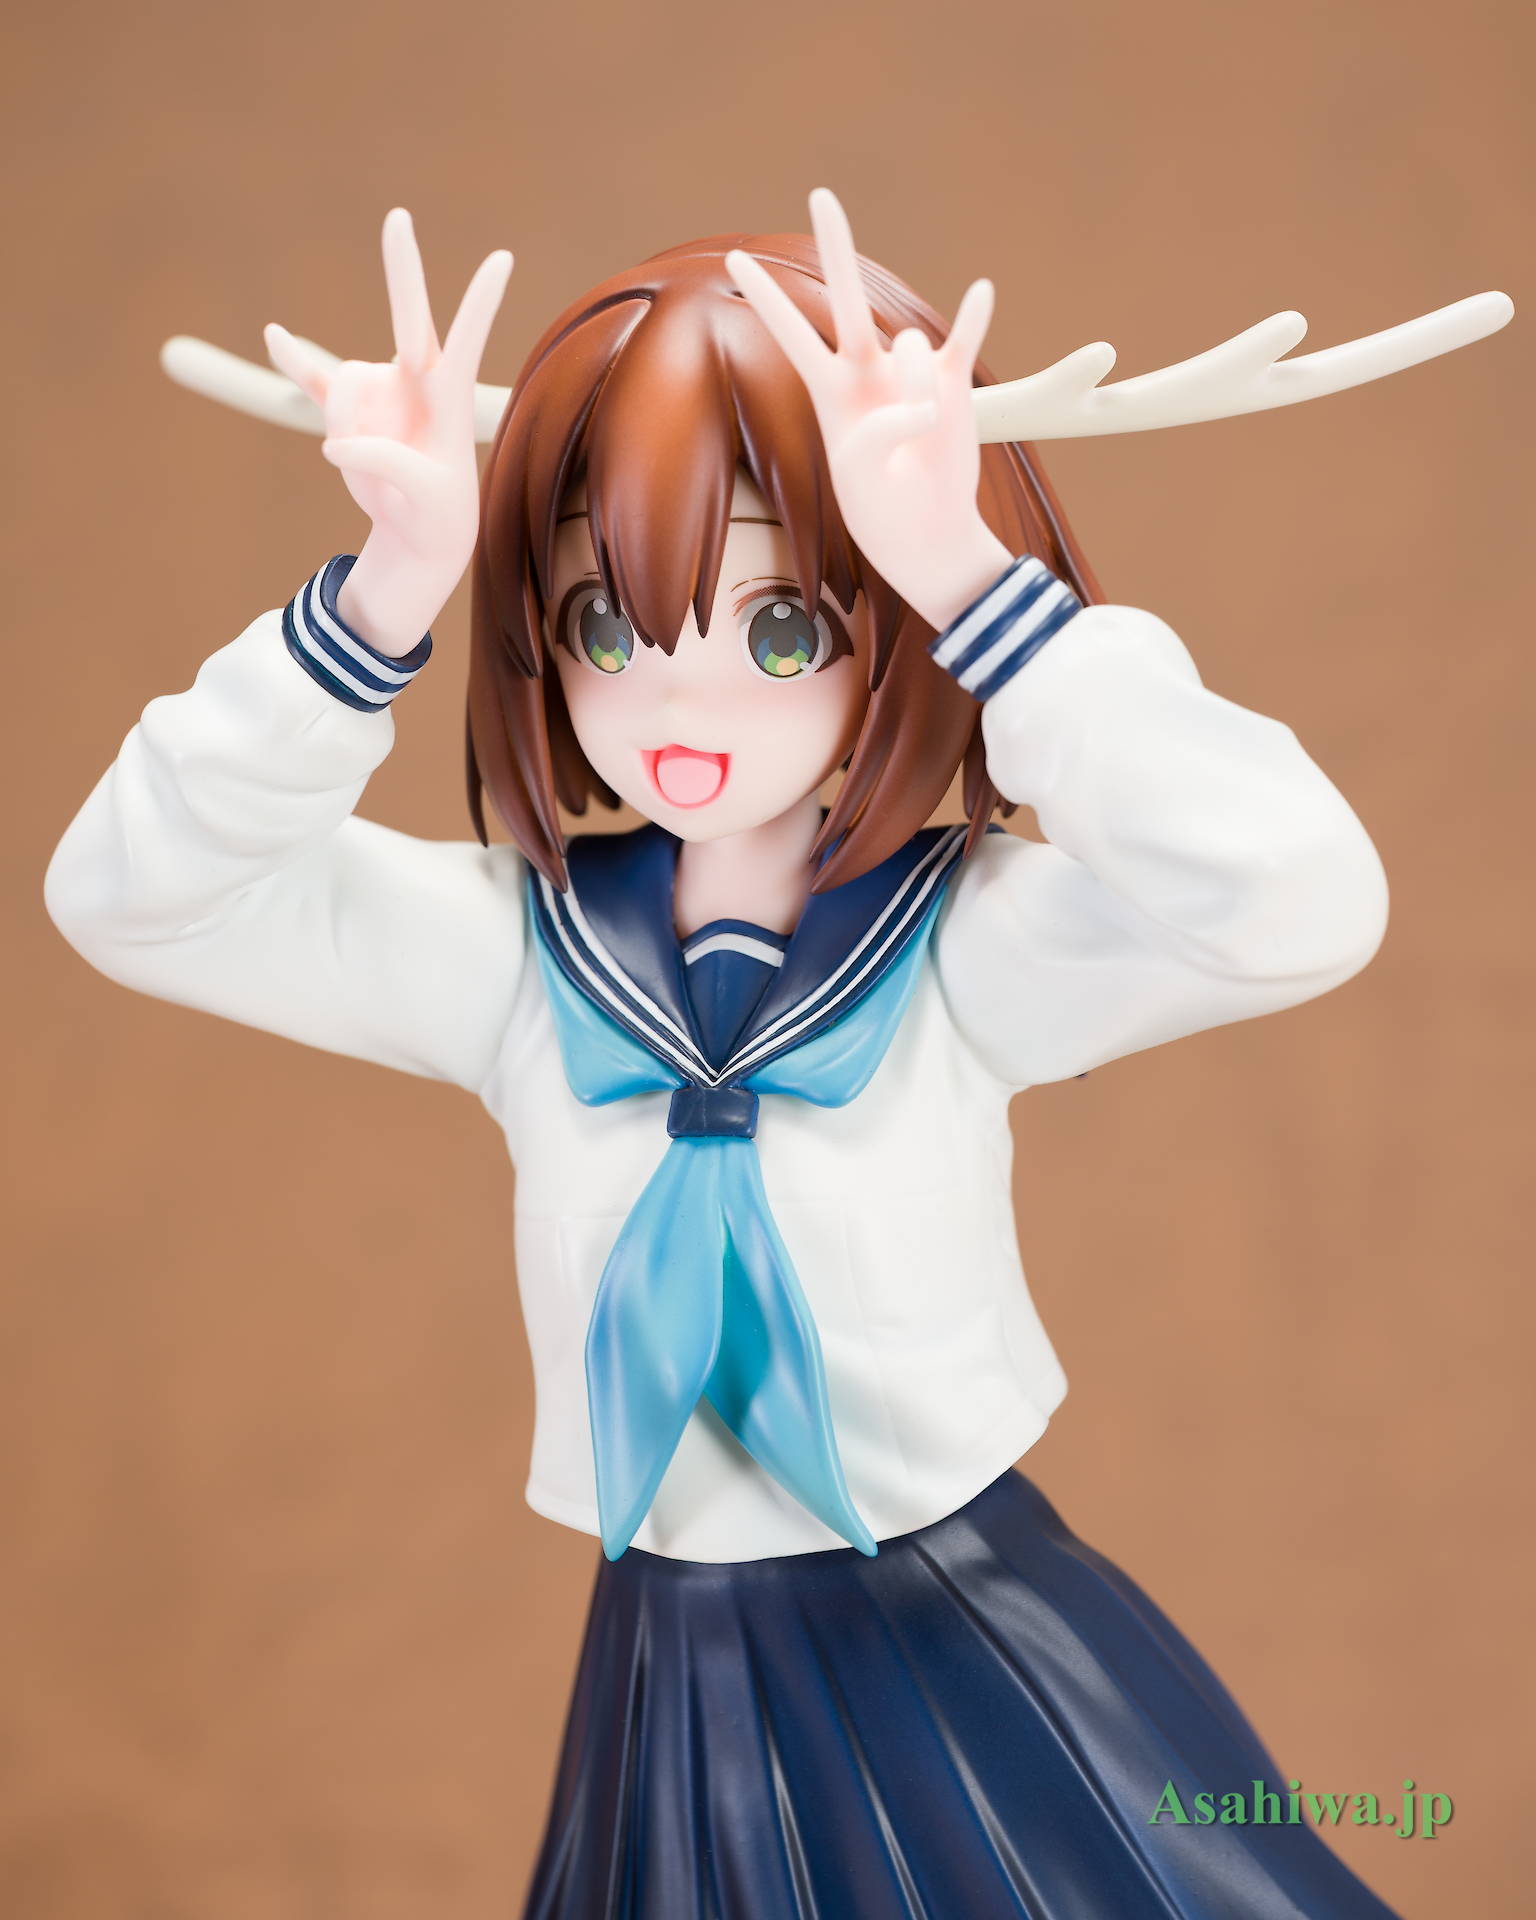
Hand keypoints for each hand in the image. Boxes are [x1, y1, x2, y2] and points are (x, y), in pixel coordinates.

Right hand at [265, 209, 511, 656]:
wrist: (419, 532)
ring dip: (348, 435)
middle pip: (409, 316)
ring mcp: (380, 392)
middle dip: (403, 269)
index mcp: (449, 396)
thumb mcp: (427, 498)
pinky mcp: (348, 412)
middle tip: (398, 216)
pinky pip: (314, 381)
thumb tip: (335, 444)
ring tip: (374, 481)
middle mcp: (415, 382)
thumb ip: (386, 465)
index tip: (503, 257)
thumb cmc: (439, 513)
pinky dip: (294, 361)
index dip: (481, 301)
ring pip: (347, 390)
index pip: (467, 340)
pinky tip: (274, 334)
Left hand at [725, 190, 1010, 632]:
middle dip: (836, 245)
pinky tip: (981, 291)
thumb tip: (927, 395)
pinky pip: (965, 340)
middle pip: (847, 298)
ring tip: (921, 438)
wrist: (926, 532)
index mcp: (831, 391)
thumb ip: (882, 427)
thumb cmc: (882, 507)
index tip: (735, 258)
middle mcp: (868, 370)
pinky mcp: (953, 382)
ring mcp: (911, 372)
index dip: (766, 297)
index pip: (792, 334)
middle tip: (821, 193)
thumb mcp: (862, 472)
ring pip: (910, 348)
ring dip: (916, 392)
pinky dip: (974, 316)